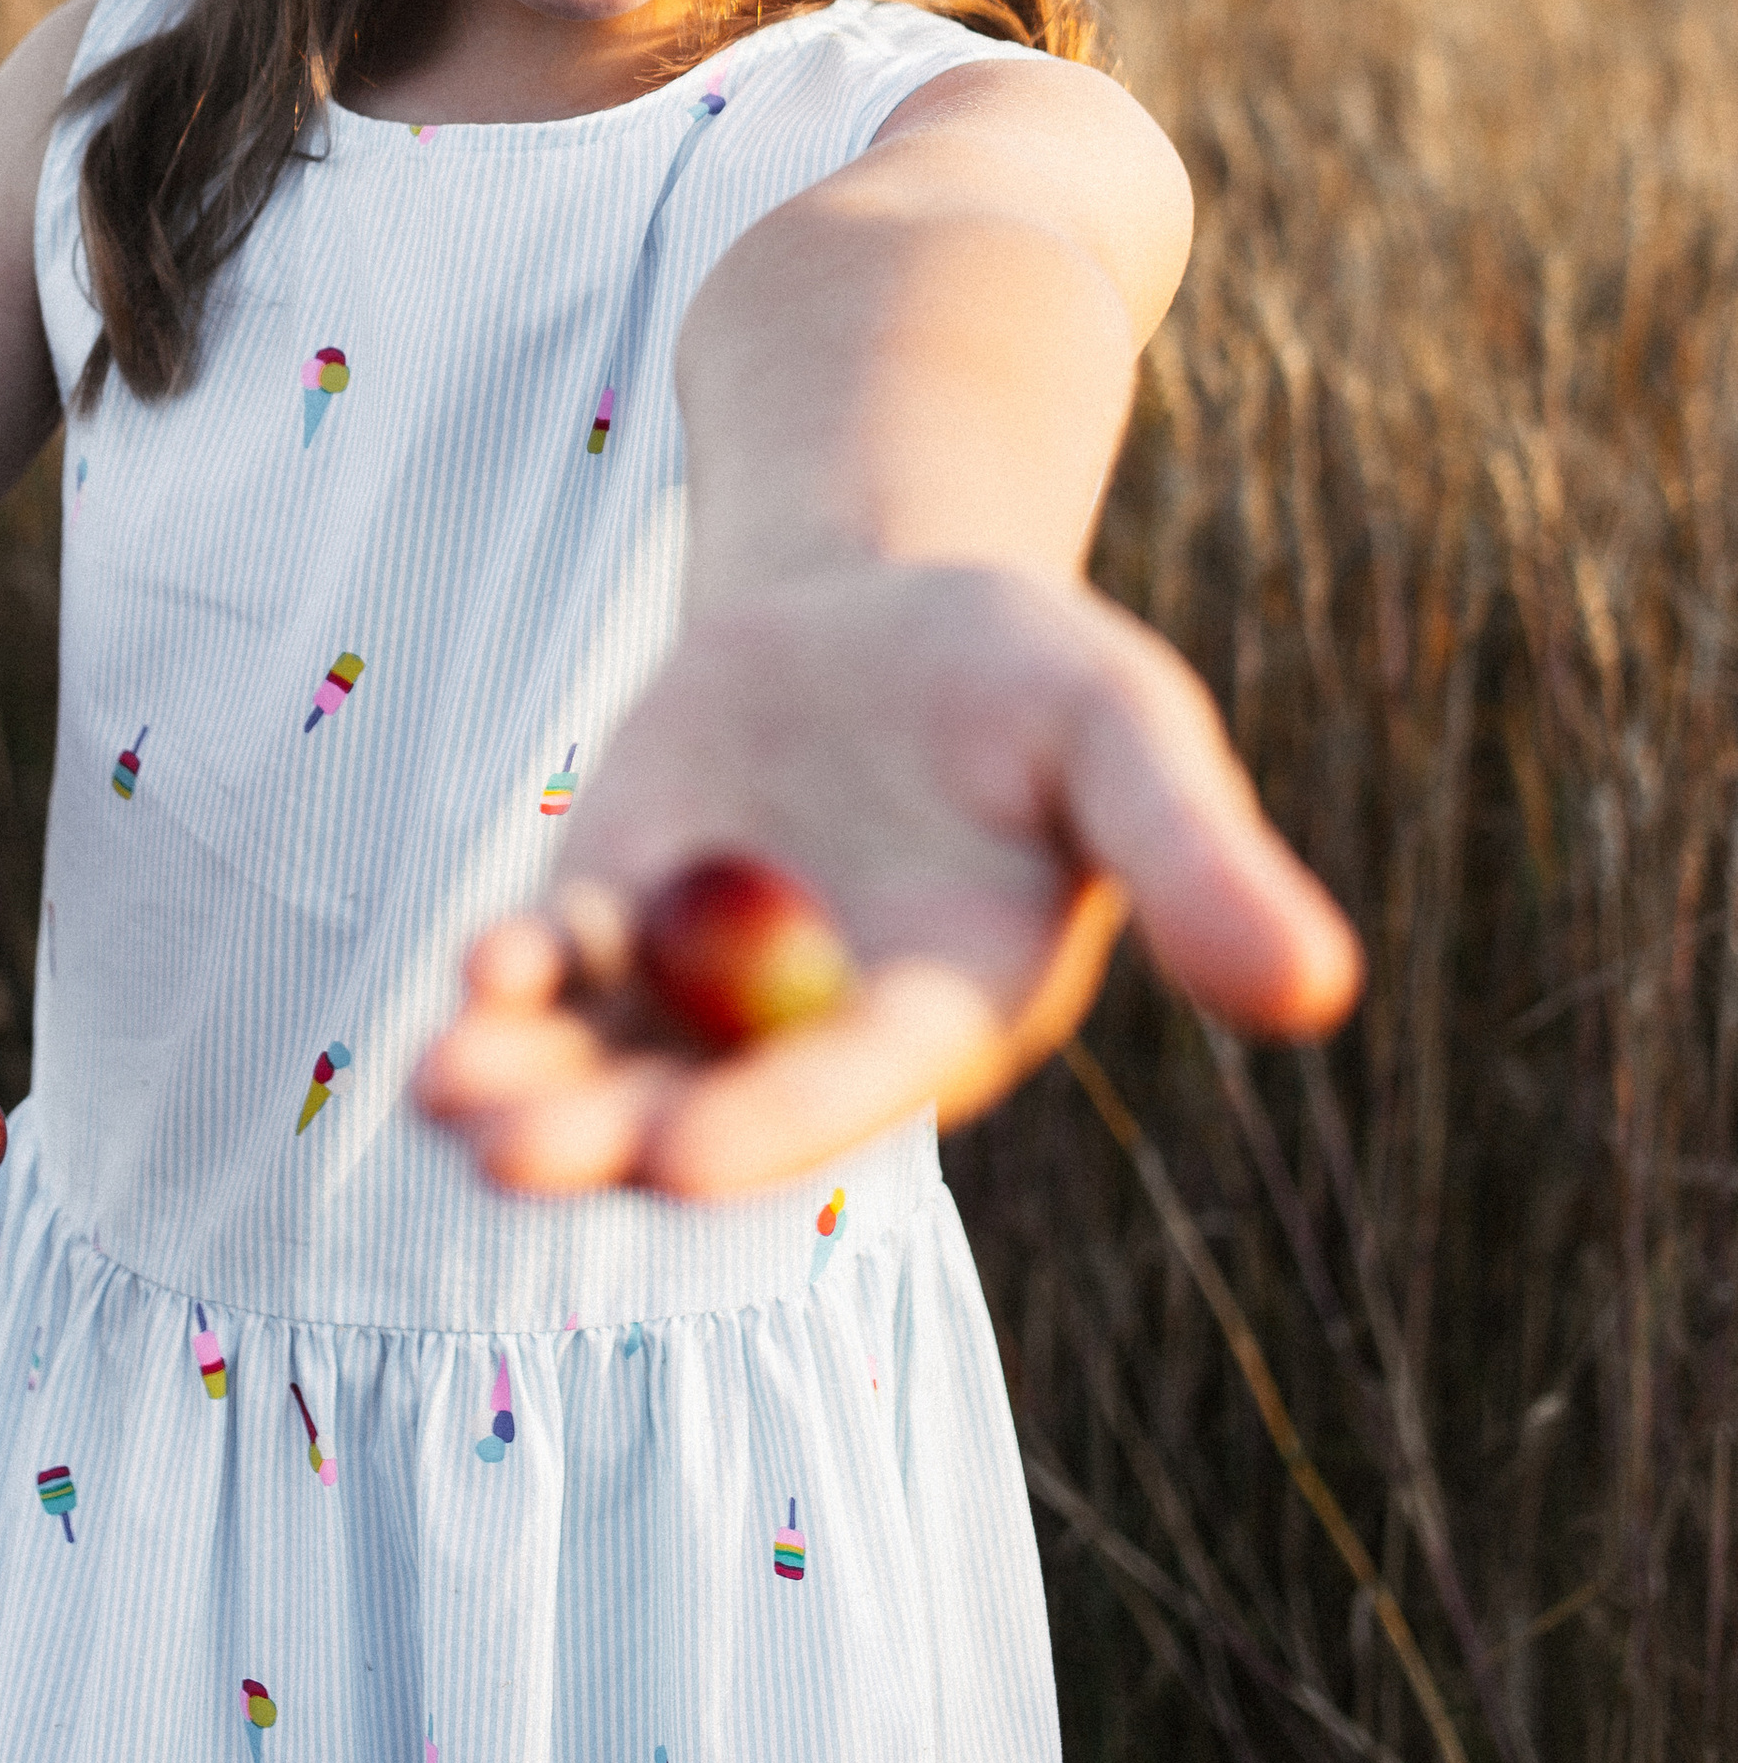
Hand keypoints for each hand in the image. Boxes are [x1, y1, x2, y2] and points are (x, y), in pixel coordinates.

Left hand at [415, 560, 1361, 1197]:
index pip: (853, 1083)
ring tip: (440, 1096)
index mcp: (947, 1012)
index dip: (768, 1119)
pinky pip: (559, 970)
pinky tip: (461, 995)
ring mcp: (710, 980)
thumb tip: (1322, 991)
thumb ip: (1200, 863)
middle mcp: (818, 1029)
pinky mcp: (624, 908)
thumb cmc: (1034, 674)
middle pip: (703, 1100)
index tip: (677, 1159)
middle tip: (508, 1156)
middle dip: (608, 1133)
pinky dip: (508, 987)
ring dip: (528, 1083)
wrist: (895, 603)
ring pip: (608, 1055)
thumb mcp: (1127, 734)